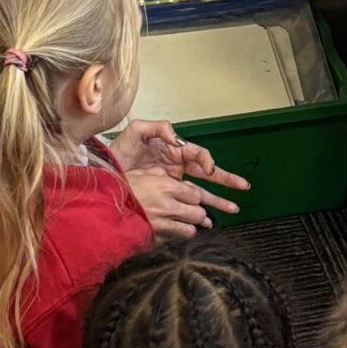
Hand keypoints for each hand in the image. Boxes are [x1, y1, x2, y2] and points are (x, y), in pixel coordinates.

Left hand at [115, 119, 249, 238]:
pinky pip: (187, 202)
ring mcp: (173, 181)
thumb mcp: (136, 132)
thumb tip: (176, 136)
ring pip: (201, 190)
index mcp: (174, 149)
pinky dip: (199, 210)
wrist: (104, 172)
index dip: (206, 160)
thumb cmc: (119, 150)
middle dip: (225, 180)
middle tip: (242, 187)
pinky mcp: (166, 195)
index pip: (198, 154)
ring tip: (233, 208)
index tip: (207, 169)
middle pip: (207, 172)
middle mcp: (177, 165)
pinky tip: (208, 220)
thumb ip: (158, 128)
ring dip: (217, 199)